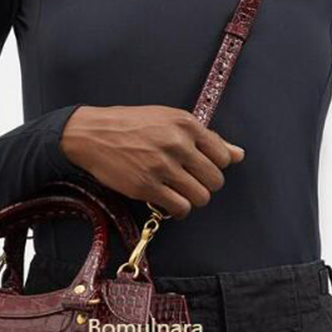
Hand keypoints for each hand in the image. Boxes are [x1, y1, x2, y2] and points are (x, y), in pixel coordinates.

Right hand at [60, 105, 244, 217]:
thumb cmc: (131, 126)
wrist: (92, 134)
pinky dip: (179, 210)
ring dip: (192, 200)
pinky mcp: (147, 186)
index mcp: (186, 124)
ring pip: (201, 197)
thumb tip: (239, 154)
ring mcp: (162, 167)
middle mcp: (177, 144)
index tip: (199, 168)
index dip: (215, 167)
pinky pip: (180, 208)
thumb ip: (207, 138)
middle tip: (188, 182)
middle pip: (215, 180)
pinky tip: (169, 203)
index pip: (224, 157)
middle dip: (205, 186)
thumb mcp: (170, 121)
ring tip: (178, 193)